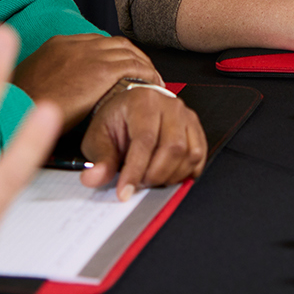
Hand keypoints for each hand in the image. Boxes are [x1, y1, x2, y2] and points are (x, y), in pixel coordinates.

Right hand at [13, 33, 161, 124]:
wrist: (16, 108)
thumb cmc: (20, 105)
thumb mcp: (30, 84)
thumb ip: (48, 80)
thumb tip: (57, 92)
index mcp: (56, 46)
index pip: (95, 42)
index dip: (112, 55)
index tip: (120, 67)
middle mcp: (75, 44)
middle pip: (115, 44)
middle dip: (132, 58)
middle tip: (142, 74)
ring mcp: (89, 55)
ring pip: (127, 52)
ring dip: (142, 66)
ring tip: (151, 82)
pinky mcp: (101, 71)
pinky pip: (134, 67)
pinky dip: (146, 74)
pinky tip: (152, 86)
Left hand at [80, 78, 207, 199]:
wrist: (130, 109)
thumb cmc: (116, 120)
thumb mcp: (99, 137)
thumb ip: (100, 159)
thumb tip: (94, 178)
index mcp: (143, 101)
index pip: (145, 141)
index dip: (135, 170)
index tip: (125, 191)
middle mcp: (169, 106)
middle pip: (173, 148)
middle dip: (155, 175)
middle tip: (139, 184)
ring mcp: (186, 116)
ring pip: (190, 154)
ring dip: (170, 175)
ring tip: (150, 178)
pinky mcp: (196, 129)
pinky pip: (199, 157)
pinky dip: (185, 172)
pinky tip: (167, 175)